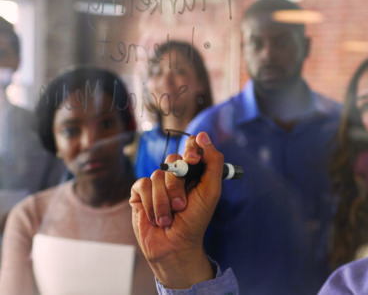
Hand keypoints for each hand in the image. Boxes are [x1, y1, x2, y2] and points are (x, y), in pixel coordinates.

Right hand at [130, 132, 222, 288]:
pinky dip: (151, 203)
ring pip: (158, 175)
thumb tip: (203, 135)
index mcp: (195, 171)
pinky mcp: (140, 192)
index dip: (191, 149)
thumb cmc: (196, 220)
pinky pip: (143, 184)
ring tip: (170, 217)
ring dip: (165, 201)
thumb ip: (212, 162)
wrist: (175, 245)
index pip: (192, 147)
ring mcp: (157, 183)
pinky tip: (157, 217)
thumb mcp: (211, 190)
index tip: (193, 160)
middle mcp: (175, 174)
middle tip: (182, 205)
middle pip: (173, 160)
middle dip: (178, 185)